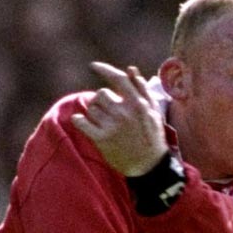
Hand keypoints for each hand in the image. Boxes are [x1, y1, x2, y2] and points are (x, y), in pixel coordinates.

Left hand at [69, 62, 169, 176]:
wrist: (149, 166)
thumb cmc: (152, 136)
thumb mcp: (153, 111)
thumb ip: (142, 89)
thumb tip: (130, 69)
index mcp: (138, 103)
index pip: (118, 78)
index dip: (104, 69)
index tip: (93, 66)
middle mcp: (125, 112)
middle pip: (101, 94)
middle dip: (102, 100)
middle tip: (108, 111)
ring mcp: (113, 126)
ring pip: (91, 108)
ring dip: (94, 113)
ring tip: (103, 122)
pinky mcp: (102, 139)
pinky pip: (81, 122)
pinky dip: (79, 120)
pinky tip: (81, 122)